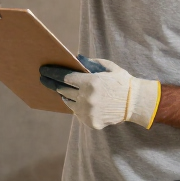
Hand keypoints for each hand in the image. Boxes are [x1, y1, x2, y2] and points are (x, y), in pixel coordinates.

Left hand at [40, 56, 160, 129]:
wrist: (136, 103)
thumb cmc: (121, 82)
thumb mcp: (108, 67)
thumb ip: (90, 63)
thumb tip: (74, 59)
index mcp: (91, 82)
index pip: (65, 77)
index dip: (52, 73)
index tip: (43, 70)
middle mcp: (87, 98)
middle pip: (62, 90)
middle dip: (52, 84)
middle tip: (44, 79)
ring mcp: (88, 112)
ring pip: (67, 102)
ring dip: (64, 95)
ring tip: (61, 89)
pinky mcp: (90, 122)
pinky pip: (76, 112)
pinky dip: (75, 106)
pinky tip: (76, 100)